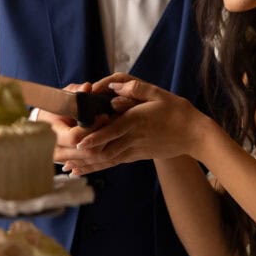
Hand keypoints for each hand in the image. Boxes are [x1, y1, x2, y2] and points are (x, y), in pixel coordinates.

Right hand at [32, 82, 109, 163]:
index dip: (92, 128)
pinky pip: (89, 162)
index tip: (104, 116)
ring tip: (114, 131)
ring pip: (90, 160)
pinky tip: (109, 140)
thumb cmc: (52, 109)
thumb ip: (75, 92)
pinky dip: (100, 152)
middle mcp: (56, 151)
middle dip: (103, 138)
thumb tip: (87, 87)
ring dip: (105, 146)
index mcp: (51, 133)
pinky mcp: (70, 163)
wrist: (41, 126)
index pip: (75, 137)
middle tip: (115, 124)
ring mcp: (63, 160)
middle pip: (86, 152)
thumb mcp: (62, 98)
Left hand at [63, 75, 211, 174]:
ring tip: (67, 169)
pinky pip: (113, 163)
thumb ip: (136, 88)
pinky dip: (96, 168)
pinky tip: (82, 171)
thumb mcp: (158, 94)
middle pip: (104, 149)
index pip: (112, 130)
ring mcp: (134, 149)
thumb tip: (114, 84)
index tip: (79, 142)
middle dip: (83, 155)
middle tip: (62, 159)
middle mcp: (133, 137)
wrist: (194, 135)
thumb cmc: (177, 111)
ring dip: (86, 165)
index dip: (95, 137)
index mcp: (136, 121)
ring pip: (107, 159)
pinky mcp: (136, 155)